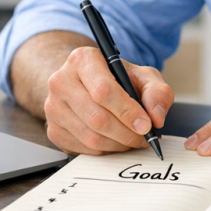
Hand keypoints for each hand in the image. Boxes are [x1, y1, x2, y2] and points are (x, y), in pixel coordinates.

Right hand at [42, 45, 173, 154]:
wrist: (88, 84)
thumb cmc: (116, 79)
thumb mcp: (143, 76)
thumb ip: (157, 92)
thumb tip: (156, 116)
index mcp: (82, 60)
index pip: (103, 90)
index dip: (127, 111)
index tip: (146, 124)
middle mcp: (61, 81)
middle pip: (97, 117)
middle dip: (127, 133)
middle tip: (144, 137)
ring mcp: (53, 107)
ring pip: (91, 137)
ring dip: (119, 144)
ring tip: (133, 139)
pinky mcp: (53, 130)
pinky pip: (83, 149)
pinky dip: (106, 151)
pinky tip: (116, 142)